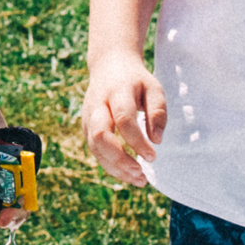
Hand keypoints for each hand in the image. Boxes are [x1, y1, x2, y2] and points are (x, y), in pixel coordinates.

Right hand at [81, 50, 164, 188]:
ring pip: (95, 147)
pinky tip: (129, 173)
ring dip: (115, 168)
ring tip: (140, 180)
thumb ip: (158, 111)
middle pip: (100, 135)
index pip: (123, 119)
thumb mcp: (153, 87)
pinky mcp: (86, 127)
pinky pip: (95, 150)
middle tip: (142, 175)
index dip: (137, 141)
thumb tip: (157, 140)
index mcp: (117, 92)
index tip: (153, 156)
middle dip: (119, 159)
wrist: (109, 64)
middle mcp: (97, 105)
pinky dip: (110, 165)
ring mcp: (88, 116)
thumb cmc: (136, 80)